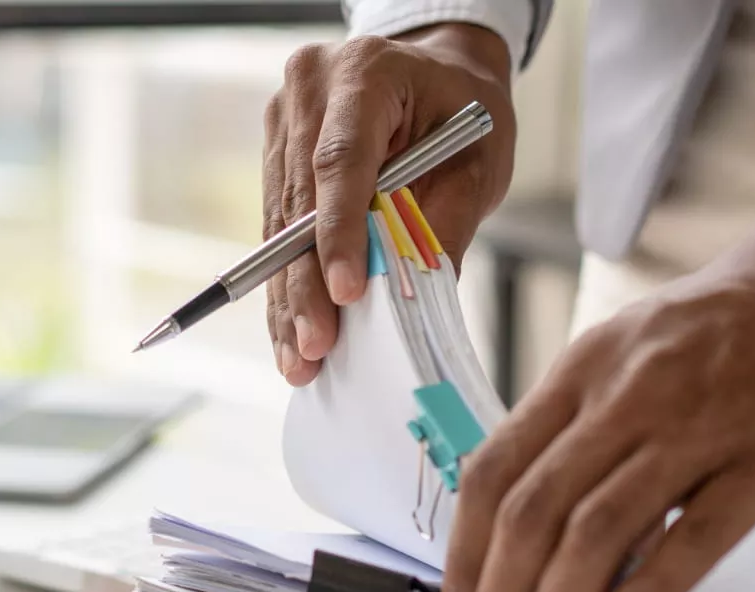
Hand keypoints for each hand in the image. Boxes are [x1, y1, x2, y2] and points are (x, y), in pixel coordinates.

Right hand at [264, 23, 517, 385]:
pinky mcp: (275, 153)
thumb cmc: (465, 114)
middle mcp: (310, 88)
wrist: (439, 77)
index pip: (340, 160)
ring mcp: (284, 120)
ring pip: (279, 222)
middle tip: (314, 346)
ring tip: (299, 356)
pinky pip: (276, 228)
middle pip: (300, 199)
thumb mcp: (479, 160)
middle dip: (305, 282)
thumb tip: (414, 293)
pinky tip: (290, 330)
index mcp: (366, 71)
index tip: (346, 292)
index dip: (339, 231)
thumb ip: (445, 219)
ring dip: (288, 294)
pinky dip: (286, 282)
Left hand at [443, 181, 754, 591]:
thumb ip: (582, 426)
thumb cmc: (731, 324)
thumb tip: (538, 519)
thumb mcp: (629, 350)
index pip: (494, 469)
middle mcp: (626, 396)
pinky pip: (695, 536)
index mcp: (583, 370)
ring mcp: (696, 428)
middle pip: (533, 511)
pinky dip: (647, 591)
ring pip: (599, 530)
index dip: (465, 549)